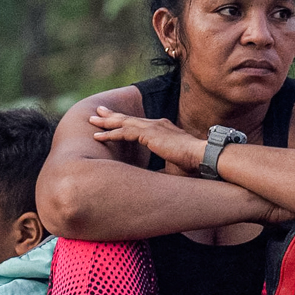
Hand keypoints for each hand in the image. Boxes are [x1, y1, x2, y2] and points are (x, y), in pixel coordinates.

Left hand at [87, 105, 205, 172]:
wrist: (203, 156)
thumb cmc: (193, 164)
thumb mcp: (172, 167)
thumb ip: (160, 171)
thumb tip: (151, 182)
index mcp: (163, 130)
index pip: (139, 124)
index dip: (125, 122)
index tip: (114, 121)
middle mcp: (157, 124)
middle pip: (129, 118)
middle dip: (112, 116)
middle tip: (98, 112)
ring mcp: (153, 127)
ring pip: (123, 123)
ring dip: (106, 123)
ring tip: (91, 121)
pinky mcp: (149, 133)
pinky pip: (124, 132)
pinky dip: (110, 134)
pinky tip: (99, 136)